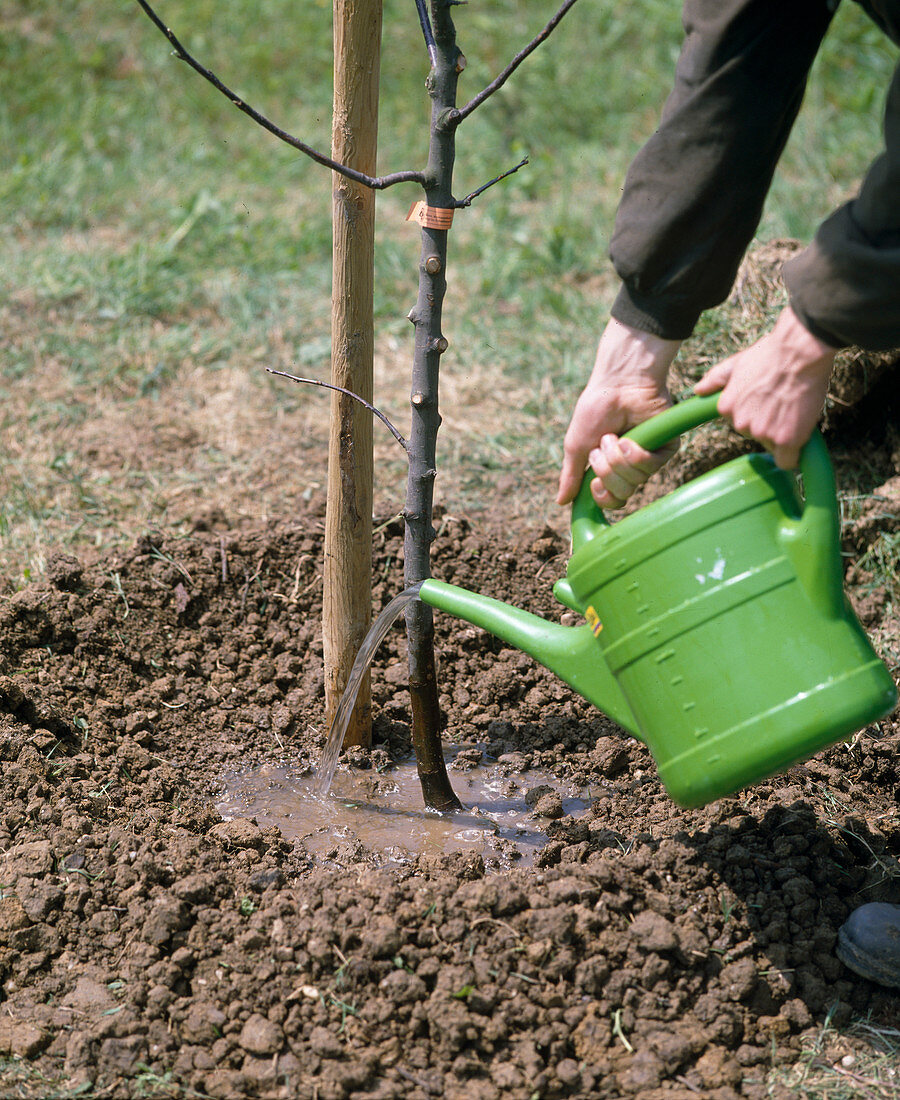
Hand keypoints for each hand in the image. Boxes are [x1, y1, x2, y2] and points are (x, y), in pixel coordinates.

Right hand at [557, 318, 680, 508]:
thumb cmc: (595, 411)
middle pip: (622, 494)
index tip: (593, 483)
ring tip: (613, 436)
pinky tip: (629, 438)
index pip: (612, 500)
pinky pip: (650, 467)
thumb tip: (561, 502)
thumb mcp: (576, 446)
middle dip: (607, 472)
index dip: (602, 496)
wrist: (617, 385)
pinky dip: (635, 454)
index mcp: (610, 469)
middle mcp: (630, 467)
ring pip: (635, 482)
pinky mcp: (666, 448)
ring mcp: (649, 458)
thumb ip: (570, 476)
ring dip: (618, 458)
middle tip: (601, 447)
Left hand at [694, 306, 836, 467]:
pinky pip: (787, 461)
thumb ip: (716, 378)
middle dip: (768, 424)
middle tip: (783, 403)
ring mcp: (763, 433)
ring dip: (783, 434)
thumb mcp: (737, 362)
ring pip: (772, 445)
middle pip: (755, 435)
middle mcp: (740, 423)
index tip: (768, 401)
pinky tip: (800, 439)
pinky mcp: (786, 440)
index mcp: (726, 407)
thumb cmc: (771, 354)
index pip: (739, 424)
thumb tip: (698, 389)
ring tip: (794, 410)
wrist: (800, 352)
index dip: (756, 414)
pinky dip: (794, 454)